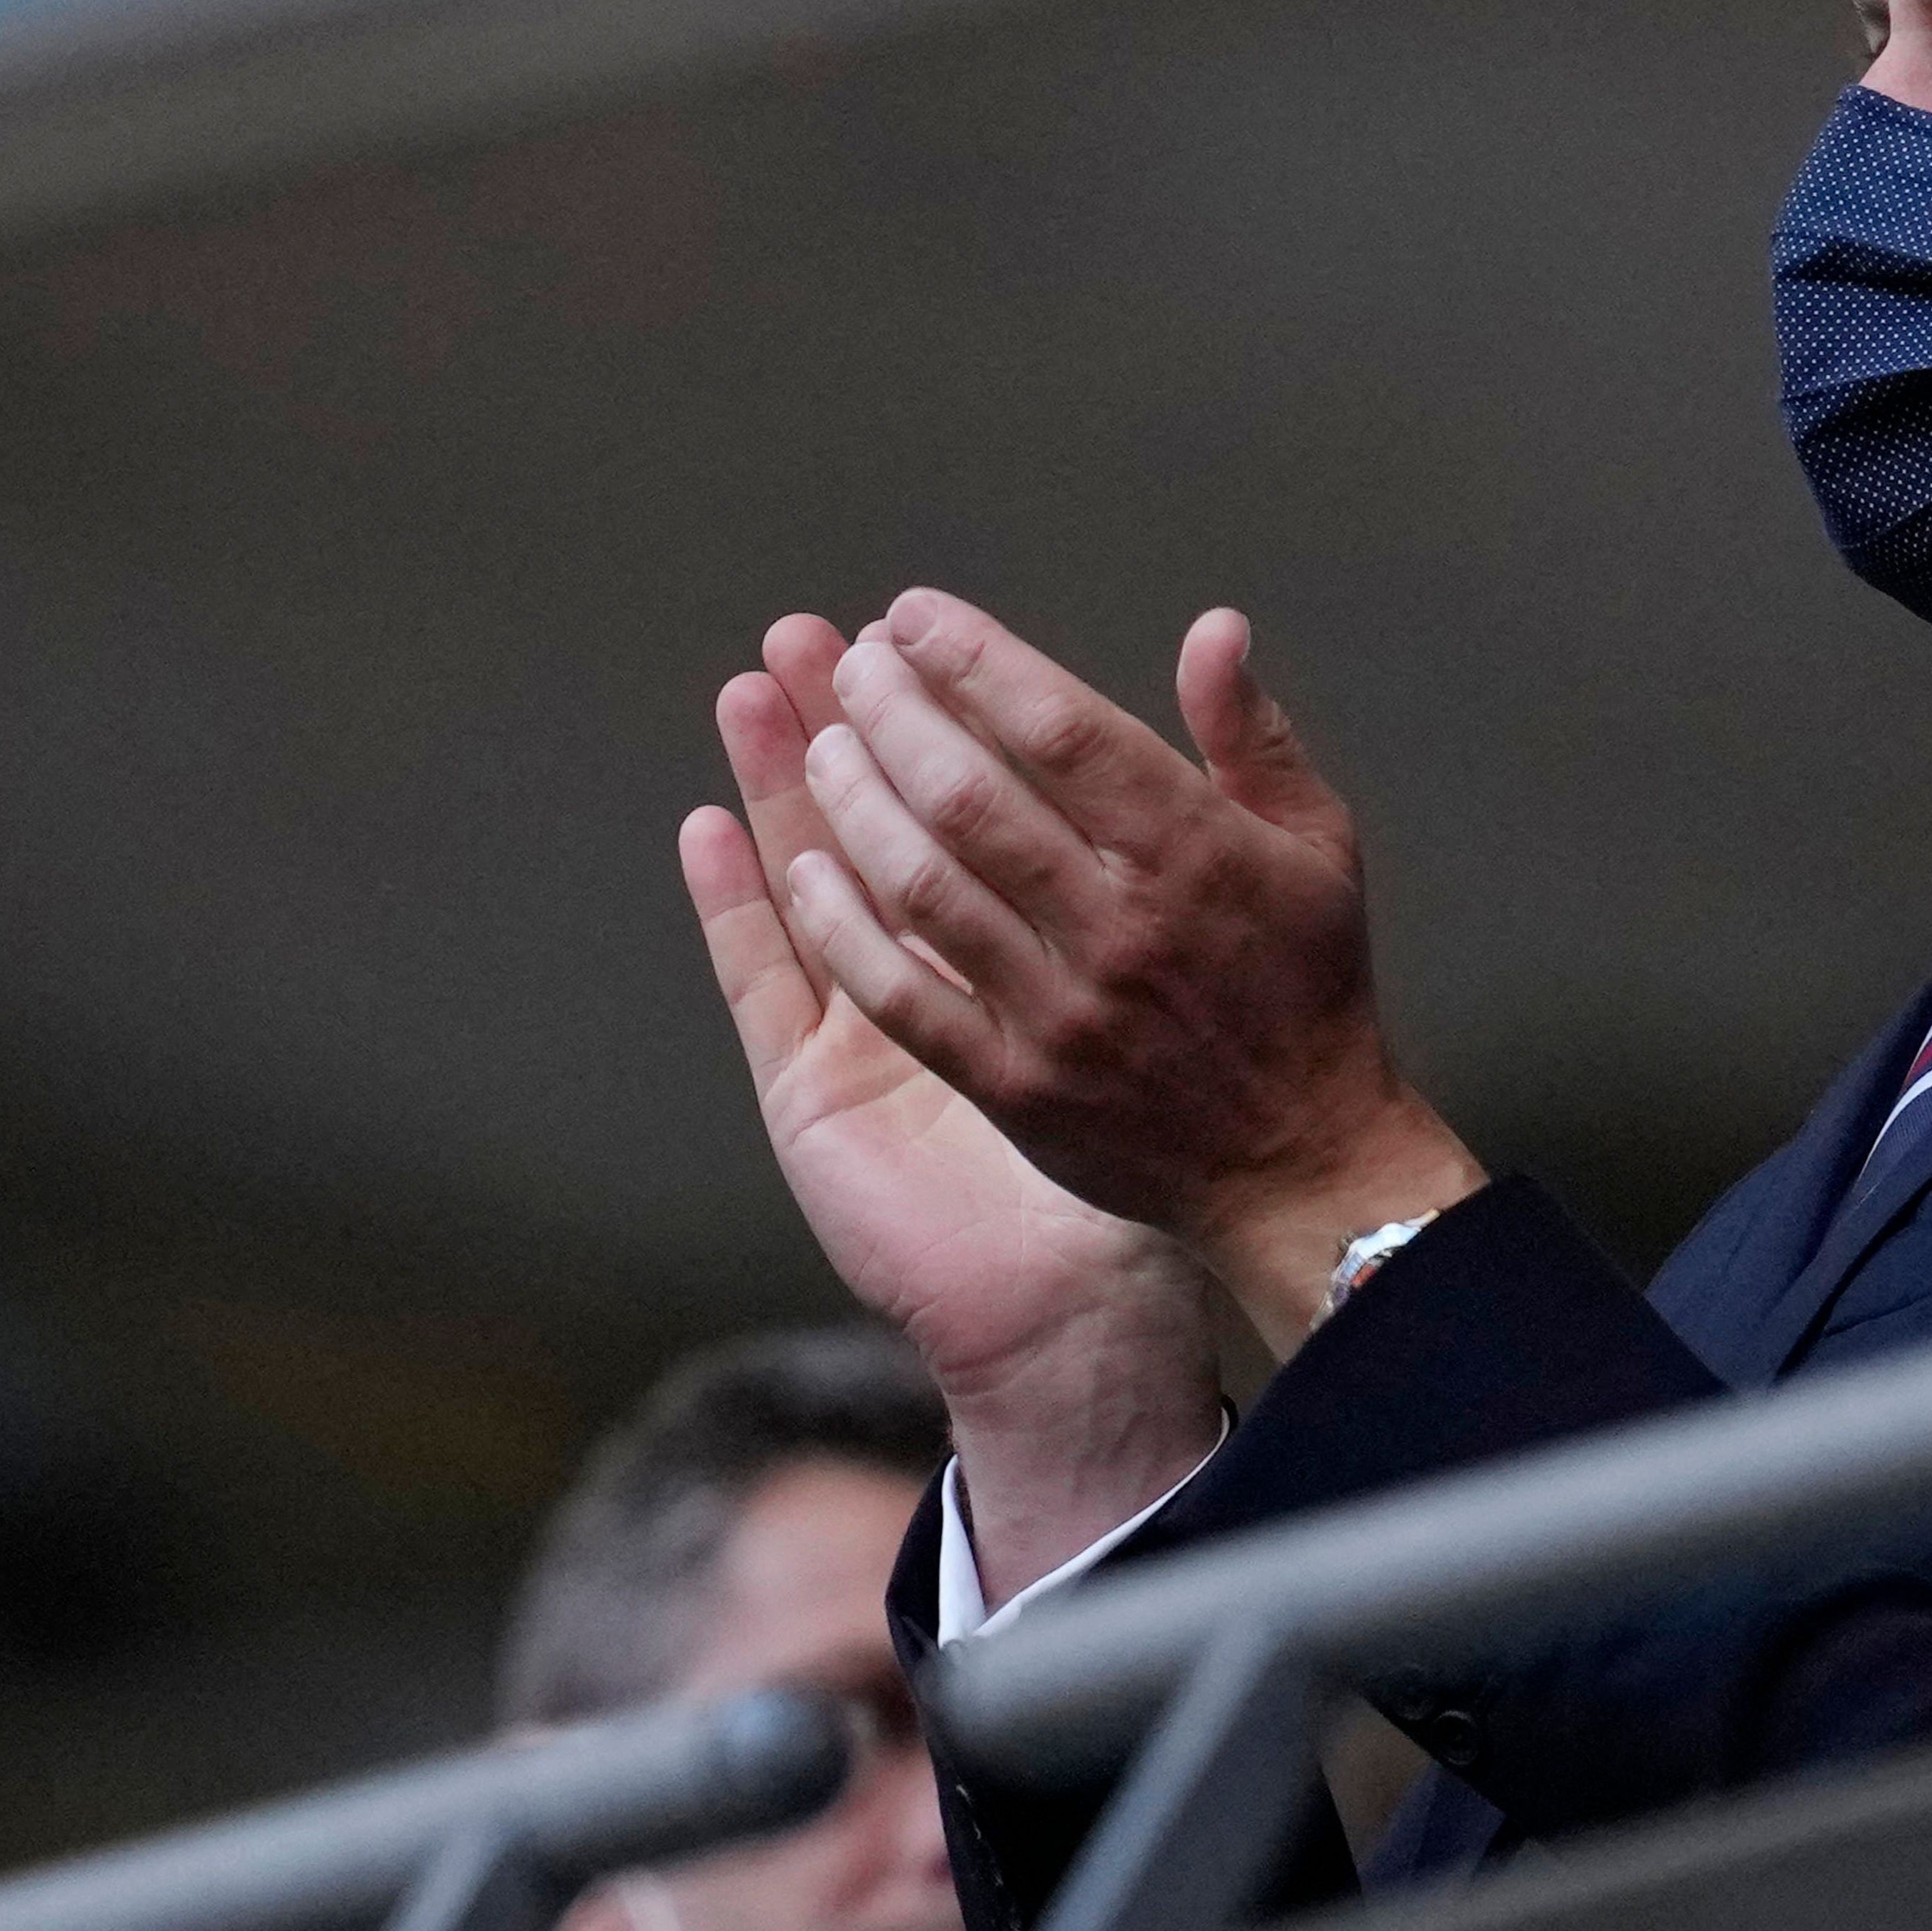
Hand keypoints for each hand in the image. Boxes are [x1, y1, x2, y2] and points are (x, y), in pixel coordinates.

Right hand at [681, 616, 1227, 1594]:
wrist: (1096, 1301)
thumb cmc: (1158, 1145)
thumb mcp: (1198, 982)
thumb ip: (1198, 857)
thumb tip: (1222, 684)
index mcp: (1026, 940)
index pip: (972, 799)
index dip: (942, 714)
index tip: (912, 629)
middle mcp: (939, 972)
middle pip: (878, 821)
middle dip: (847, 723)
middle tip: (809, 632)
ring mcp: (865, 1031)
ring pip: (815, 880)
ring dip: (781, 784)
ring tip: (752, 690)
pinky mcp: (819, 1095)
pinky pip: (771, 984)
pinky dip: (738, 906)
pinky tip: (710, 831)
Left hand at [771, 590, 1484, 1355]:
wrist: (1300, 1162)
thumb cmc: (1307, 987)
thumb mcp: (1316, 845)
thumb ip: (1252, 734)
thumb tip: (1213, 628)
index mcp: (1197, 852)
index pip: (1062, 728)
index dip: (975, 659)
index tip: (916, 616)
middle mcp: (1124, 927)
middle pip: (971, 796)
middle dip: (894, 712)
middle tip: (855, 664)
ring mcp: (1062, 1011)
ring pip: (923, 886)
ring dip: (857, 802)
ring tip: (825, 745)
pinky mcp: (1015, 1087)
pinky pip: (902, 995)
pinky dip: (843, 927)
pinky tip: (808, 871)